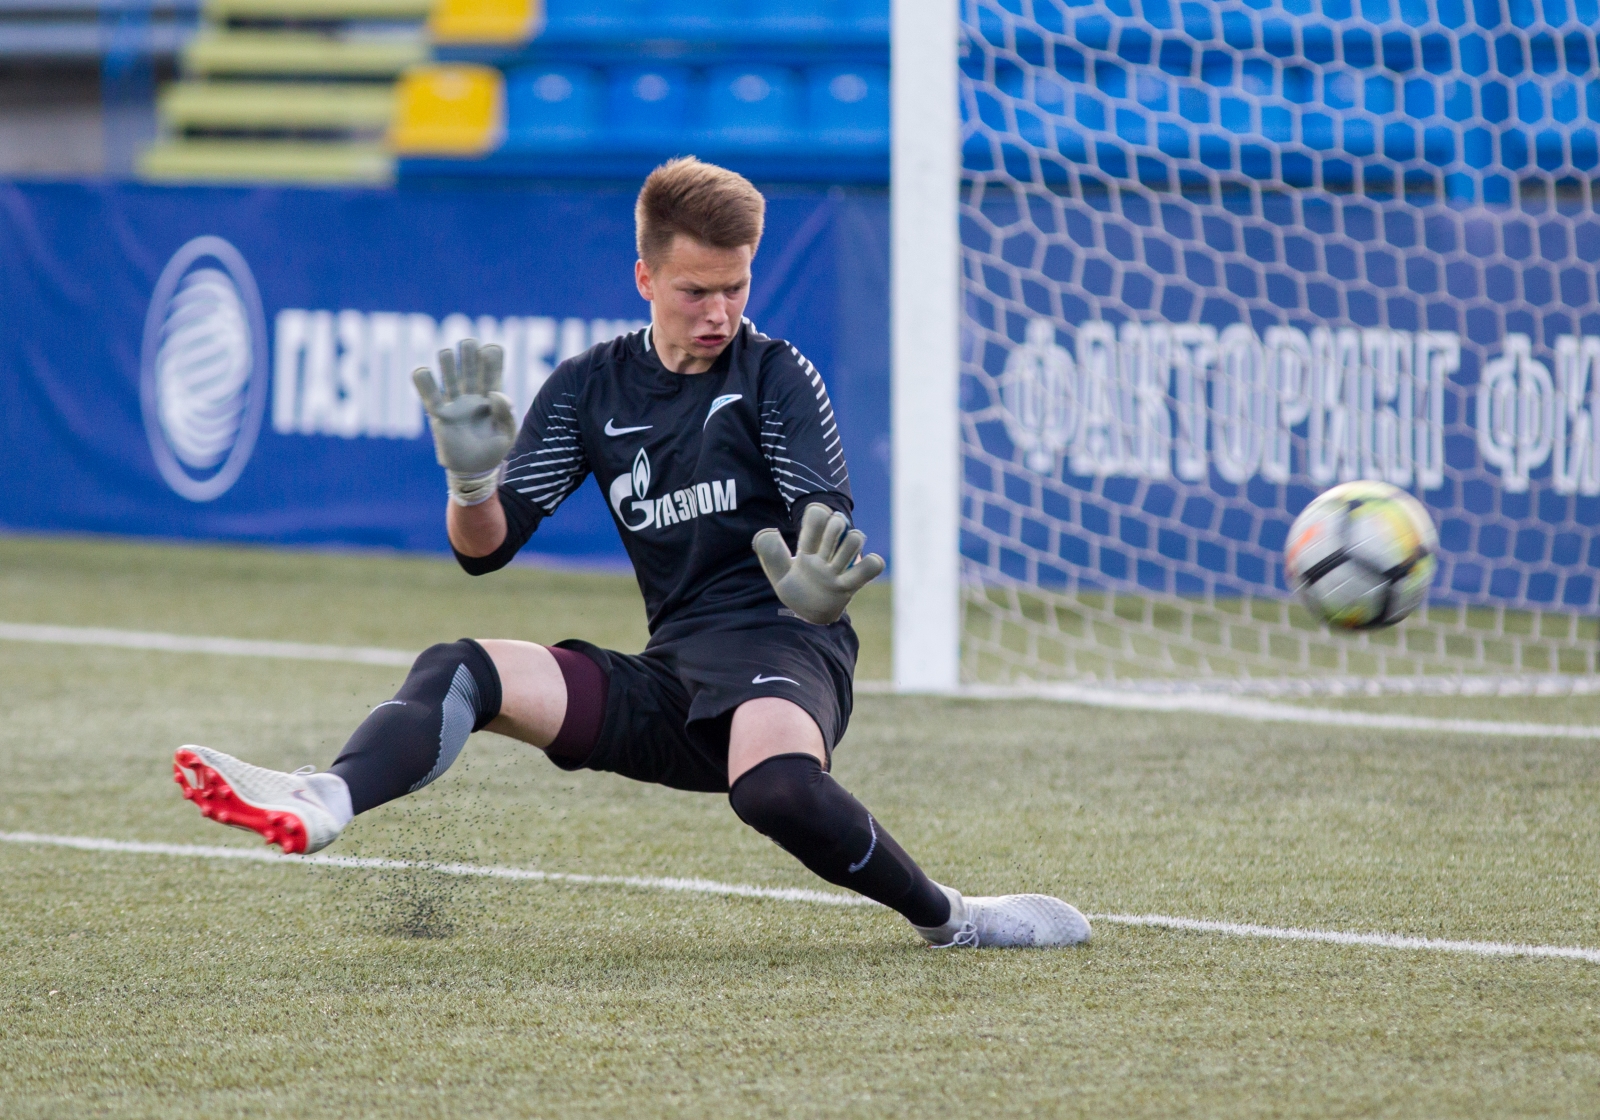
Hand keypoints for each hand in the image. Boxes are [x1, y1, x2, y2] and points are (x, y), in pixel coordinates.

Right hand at [413, 338, 515, 505]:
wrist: (474, 472)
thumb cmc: (494, 452)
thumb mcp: (508, 434)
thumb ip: (506, 413)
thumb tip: (495, 393)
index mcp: (493, 398)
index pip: (492, 372)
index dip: (492, 359)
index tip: (491, 349)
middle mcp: (473, 396)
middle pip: (469, 368)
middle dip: (468, 354)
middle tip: (468, 344)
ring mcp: (455, 404)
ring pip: (450, 376)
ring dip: (448, 363)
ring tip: (447, 354)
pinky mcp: (439, 415)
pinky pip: (430, 396)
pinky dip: (424, 382)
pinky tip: (422, 370)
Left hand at [753, 503, 884, 624]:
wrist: (808, 614)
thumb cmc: (795, 591)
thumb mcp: (778, 573)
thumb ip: (772, 554)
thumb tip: (769, 533)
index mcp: (810, 547)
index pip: (818, 517)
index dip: (817, 517)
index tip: (808, 538)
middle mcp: (828, 553)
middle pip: (838, 524)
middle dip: (834, 528)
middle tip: (823, 548)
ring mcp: (841, 567)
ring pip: (854, 541)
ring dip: (850, 545)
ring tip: (837, 561)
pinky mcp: (851, 585)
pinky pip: (869, 568)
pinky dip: (872, 563)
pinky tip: (864, 566)